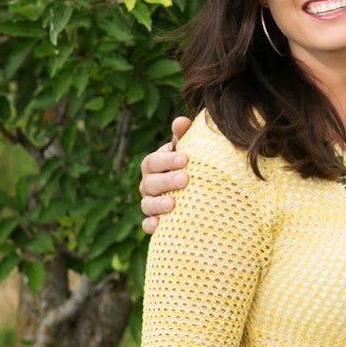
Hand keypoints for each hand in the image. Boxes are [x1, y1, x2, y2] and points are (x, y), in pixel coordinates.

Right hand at [139, 116, 191, 233]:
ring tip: (173, 204)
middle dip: (166, 180)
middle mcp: (148, 184)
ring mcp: (150, 203)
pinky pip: (147, 225)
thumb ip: (184, 135)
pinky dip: (151, 225)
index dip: (167, 159)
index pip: (153, 161)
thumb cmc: (192, 165)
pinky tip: (159, 225)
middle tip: (185, 179)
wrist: (198, 190)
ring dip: (158, 204)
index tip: (186, 159)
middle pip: (150, 183)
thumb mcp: (190, 150)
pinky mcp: (155, 221)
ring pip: (147, 204)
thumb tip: (181, 120)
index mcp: (154, 165)